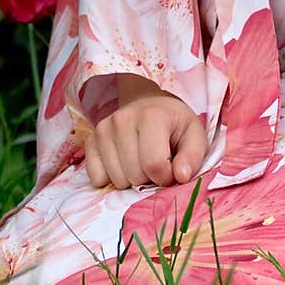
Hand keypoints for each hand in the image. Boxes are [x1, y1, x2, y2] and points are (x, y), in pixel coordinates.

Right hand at [84, 76, 206, 190]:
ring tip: (141, 161)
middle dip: (149, 178)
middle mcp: (122, 119)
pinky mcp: (91, 141)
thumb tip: (180, 177)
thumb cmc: (173, 124)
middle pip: (134, 175)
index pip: (154, 165)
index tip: (171, 169)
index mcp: (151, 116)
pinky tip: (123, 164)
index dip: (166, 176)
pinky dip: (111, 179)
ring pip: (117, 180)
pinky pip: (96, 178)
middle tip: (156, 164)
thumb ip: (192, 156)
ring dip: (131, 179)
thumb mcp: (193, 135)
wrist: (148, 104)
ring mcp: (103, 129)